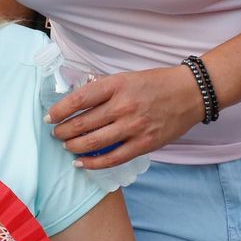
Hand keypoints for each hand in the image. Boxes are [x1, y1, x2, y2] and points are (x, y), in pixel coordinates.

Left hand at [48, 66, 205, 168]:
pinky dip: (94, 163)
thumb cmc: (156, 83)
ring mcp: (134, 126)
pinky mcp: (144, 144)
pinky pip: (113, 158)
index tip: (50, 117)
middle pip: (83, 123)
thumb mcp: (126, 77)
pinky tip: (82, 163)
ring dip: (74, 147)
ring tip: (66, 147)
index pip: (79, 99)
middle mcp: (123, 106)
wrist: (190, 93)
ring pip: (94, 142)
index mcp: (116, 85)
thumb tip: (77, 101)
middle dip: (63, 131)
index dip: (59, 110)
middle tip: (55, 134)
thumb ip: (103, 89)